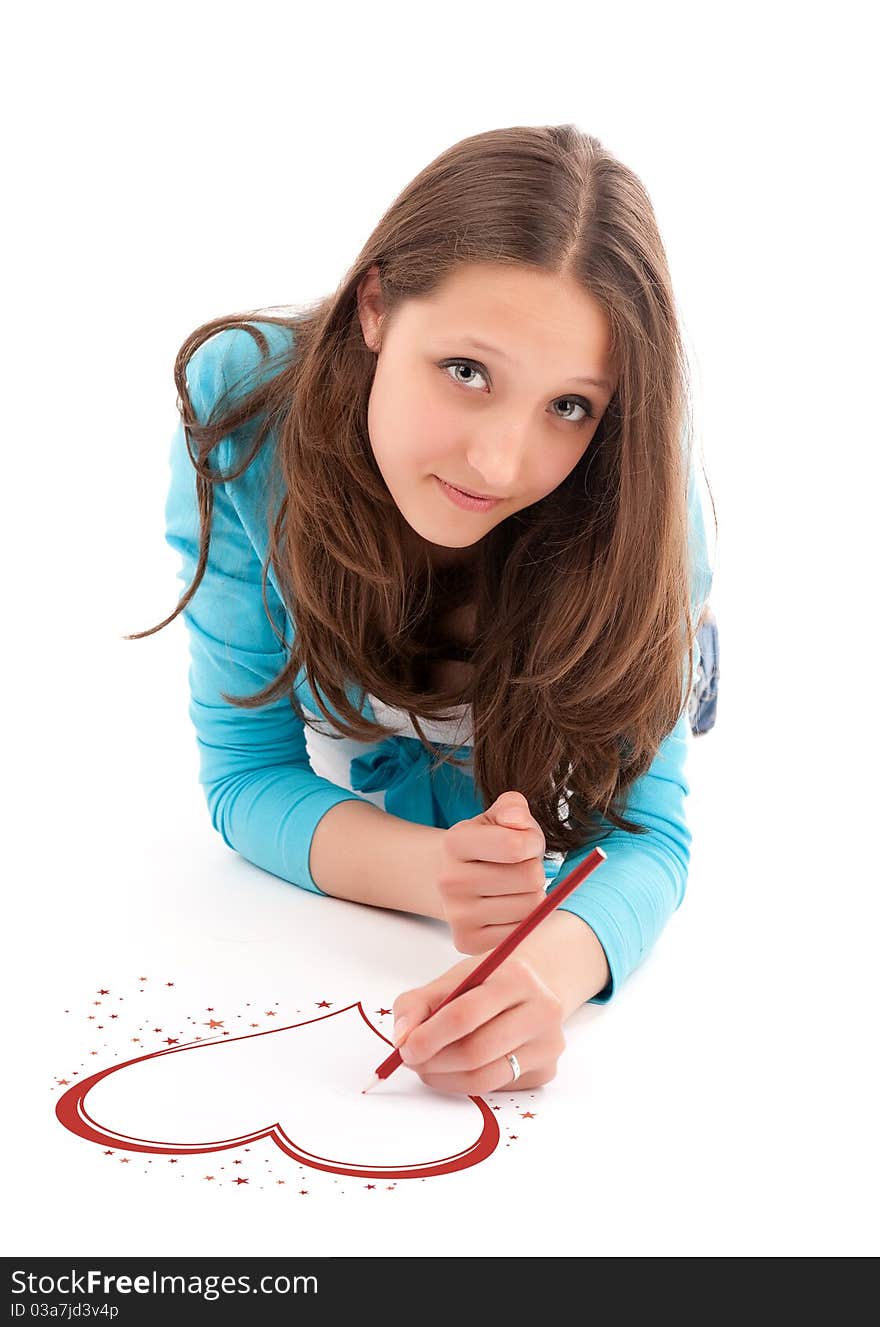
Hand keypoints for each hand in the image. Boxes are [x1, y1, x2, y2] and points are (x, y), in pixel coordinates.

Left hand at [391, 952, 565, 1094]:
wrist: (536, 987)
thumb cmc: (489, 982)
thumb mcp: (454, 978)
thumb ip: (418, 1003)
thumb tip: (401, 1039)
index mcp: (516, 977)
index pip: (464, 1015)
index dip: (429, 1037)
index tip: (405, 1048)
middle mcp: (542, 1011)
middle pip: (475, 1052)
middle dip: (433, 1062)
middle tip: (412, 1060)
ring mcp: (548, 1044)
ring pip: (484, 1078)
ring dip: (445, 1078)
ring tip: (429, 1066)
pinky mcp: (546, 1071)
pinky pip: (496, 1088)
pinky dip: (466, 1084)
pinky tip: (458, 1068)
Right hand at [436, 791, 547, 954]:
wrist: (453, 880)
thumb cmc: (487, 847)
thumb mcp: (498, 818)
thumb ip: (512, 808)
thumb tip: (517, 820)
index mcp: (454, 843)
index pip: (516, 846)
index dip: (532, 843)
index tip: (525, 844)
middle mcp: (449, 880)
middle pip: (530, 878)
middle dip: (534, 871)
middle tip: (519, 869)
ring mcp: (457, 914)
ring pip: (531, 908)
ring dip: (532, 896)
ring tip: (514, 889)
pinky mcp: (467, 942)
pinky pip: (521, 933)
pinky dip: (525, 922)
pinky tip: (510, 909)